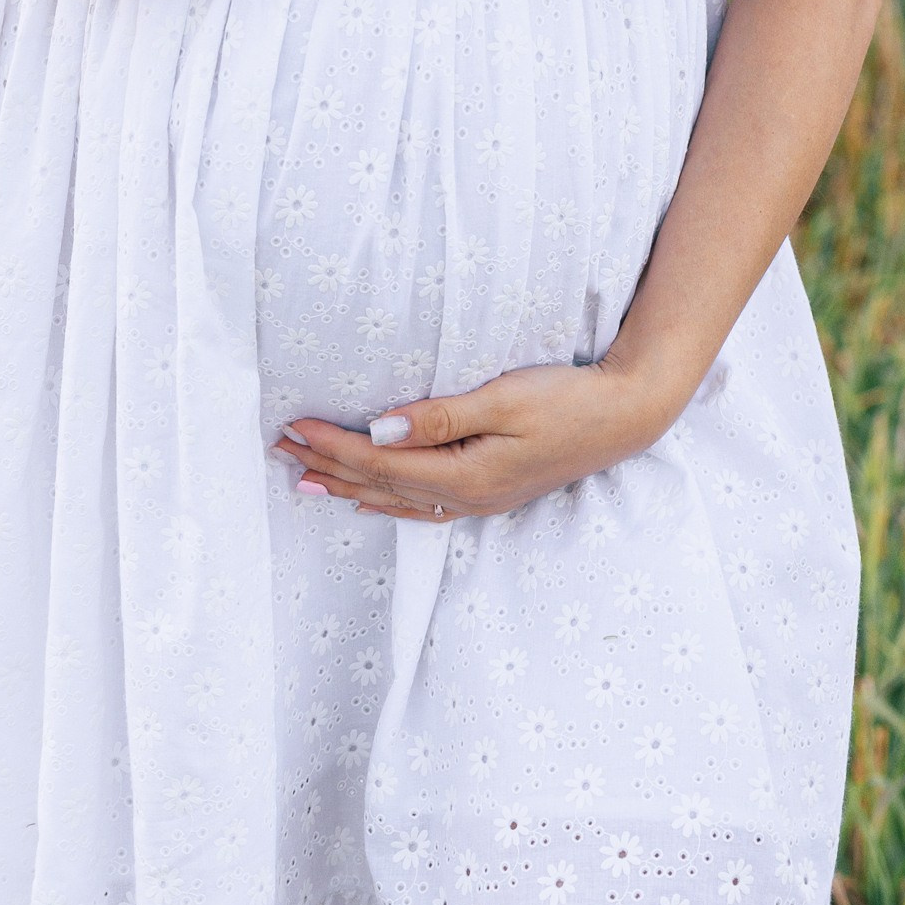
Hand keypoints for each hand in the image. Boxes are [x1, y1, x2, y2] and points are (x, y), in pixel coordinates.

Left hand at [272, 359, 685, 522]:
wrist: (625, 417)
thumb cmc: (567, 399)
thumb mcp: (503, 399)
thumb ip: (439, 418)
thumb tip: (379, 432)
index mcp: (464, 475)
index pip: (379, 464)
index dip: (332, 447)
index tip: (293, 427)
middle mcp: (466, 497)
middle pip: (379, 486)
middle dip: (327, 468)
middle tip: (279, 451)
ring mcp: (479, 500)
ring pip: (397, 500)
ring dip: (348, 488)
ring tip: (305, 483)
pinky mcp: (490, 493)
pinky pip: (423, 506)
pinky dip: (387, 501)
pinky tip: (372, 499)